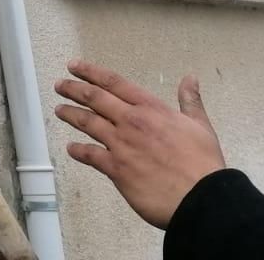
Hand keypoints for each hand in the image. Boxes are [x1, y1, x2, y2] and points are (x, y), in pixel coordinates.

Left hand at [53, 59, 226, 228]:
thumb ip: (190, 101)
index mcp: (151, 109)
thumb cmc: (204, 164)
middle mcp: (132, 122)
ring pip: (88, 123)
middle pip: (95, 99)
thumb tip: (190, 78)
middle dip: (74, 89)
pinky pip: (91, 155)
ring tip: (59, 109)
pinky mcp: (116, 169)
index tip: (74, 65)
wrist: (202, 198)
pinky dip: (78, 151)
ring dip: (71, 114)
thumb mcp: (200, 126)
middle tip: (60, 85)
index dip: (91, 72)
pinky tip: (71, 148)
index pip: (114, 83)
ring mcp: (121, 145)